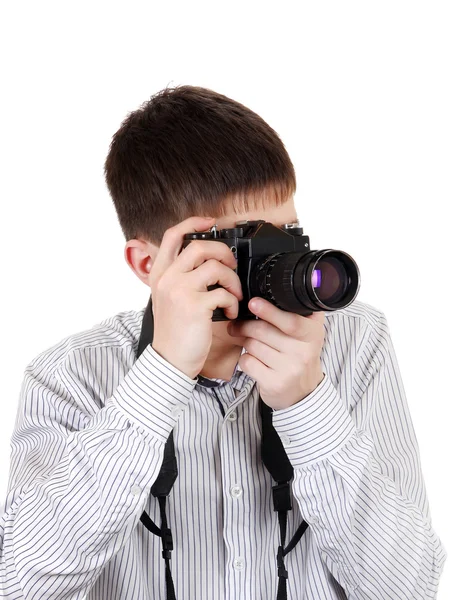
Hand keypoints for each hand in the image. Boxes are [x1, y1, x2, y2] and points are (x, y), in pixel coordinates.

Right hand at [149, 216, 243, 379]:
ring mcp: (180, 290)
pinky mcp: (195, 306)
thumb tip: (206, 263)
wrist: (169, 361)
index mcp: (159, 274)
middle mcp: (167, 278)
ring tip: (234, 295)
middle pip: (200, 246)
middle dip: (223, 253)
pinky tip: (228, 312)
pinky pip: (223, 293)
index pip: (172, 236)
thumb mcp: (168, 299)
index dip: (192, 222)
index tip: (210, 222)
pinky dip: (232, 302)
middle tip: (231, 266)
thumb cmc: (173, 332)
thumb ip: (180, 278)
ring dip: (232, 281)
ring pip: (216, 268)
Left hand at [227, 297, 325, 410]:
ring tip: (248, 342)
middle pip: (263, 331)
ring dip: (245, 342)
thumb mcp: (308, 332)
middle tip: (236, 324)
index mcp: (312, 334)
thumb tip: (272, 290)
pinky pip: (247, 362)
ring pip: (252, 345)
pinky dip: (244, 359)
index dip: (270, 312)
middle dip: (245, 325)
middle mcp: (303, 352)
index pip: (291, 321)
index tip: (253, 303)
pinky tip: (253, 360)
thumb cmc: (300, 355)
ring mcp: (289, 369)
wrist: (303, 392)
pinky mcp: (274, 383)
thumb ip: (299, 312)